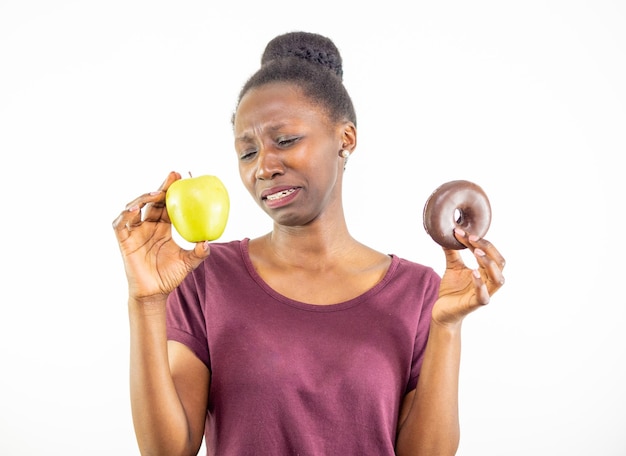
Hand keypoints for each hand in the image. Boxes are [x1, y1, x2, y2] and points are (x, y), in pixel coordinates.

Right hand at [112, 171, 211, 301]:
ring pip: (135, 208)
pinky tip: (135, 209)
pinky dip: (125, 215)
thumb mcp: (189, 263)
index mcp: (163, 228)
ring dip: (143, 198)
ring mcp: (135, 232)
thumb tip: (208, 242)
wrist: (154, 293)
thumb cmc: (170, 276)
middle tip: (173, 176)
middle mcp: (148, 226)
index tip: (183, 179)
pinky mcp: (124, 241)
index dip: (173, 191)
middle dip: (161, 187)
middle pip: (152, 201)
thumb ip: (200, 253)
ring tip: (156, 193)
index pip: (167, 205)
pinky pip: (121, 224)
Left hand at [432, 228, 505, 326]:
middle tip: (471, 238)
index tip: (462, 232)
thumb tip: (447, 233)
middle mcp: (488, 281)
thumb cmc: (452, 289)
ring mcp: (485, 293)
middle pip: (499, 263)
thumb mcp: (452, 266)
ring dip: (489, 263)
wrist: (442, 310)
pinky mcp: (475, 304)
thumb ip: (452, 252)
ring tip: (476, 252)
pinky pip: (484, 296)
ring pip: (498, 279)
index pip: (489, 253)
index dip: (478, 241)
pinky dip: (480, 284)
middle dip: (488, 248)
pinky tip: (473, 273)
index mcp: (485, 271)